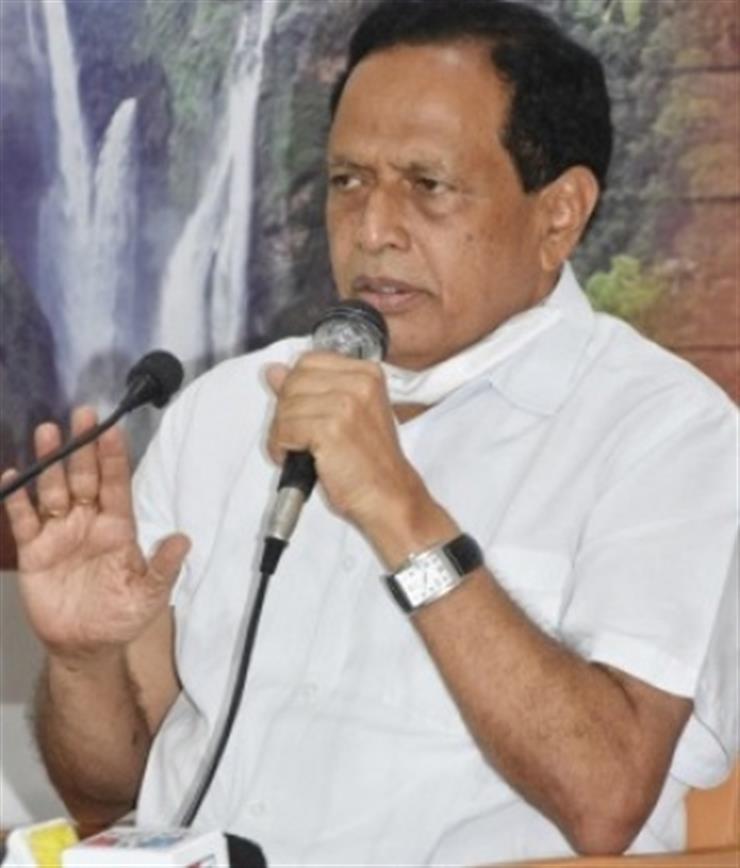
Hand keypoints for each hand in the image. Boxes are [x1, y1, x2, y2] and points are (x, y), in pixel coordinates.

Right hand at [2, 406, 189, 662]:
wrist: (85, 646)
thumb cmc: (122, 616)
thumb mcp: (149, 595)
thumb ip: (163, 568)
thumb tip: (183, 539)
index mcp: (118, 527)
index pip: (116, 485)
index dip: (114, 458)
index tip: (112, 430)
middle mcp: (89, 522)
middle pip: (85, 478)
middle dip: (82, 447)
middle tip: (81, 415)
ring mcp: (60, 533)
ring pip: (54, 490)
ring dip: (50, 463)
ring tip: (47, 434)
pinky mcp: (34, 550)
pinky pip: (23, 520)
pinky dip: (17, 500)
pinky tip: (12, 475)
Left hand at [265, 352, 453, 563]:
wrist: (388, 495)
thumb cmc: (370, 462)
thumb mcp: (344, 414)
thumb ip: (310, 389)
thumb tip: (274, 370)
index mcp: (366, 373)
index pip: (308, 361)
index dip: (296, 389)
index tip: (304, 413)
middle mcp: (359, 382)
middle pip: (294, 381)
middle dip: (287, 411)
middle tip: (299, 437)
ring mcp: (346, 403)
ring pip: (286, 406)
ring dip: (283, 433)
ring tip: (301, 451)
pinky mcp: (331, 428)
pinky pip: (285, 428)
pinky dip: (282, 448)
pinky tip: (300, 460)